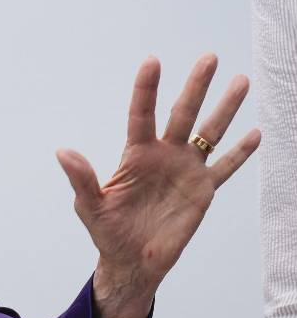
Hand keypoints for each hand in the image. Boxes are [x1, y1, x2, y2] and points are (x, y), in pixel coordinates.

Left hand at [57, 54, 259, 317]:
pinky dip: (240, 153)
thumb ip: (82, 179)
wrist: (132, 261)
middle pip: (182, 114)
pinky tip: (255, 133)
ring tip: (240, 80)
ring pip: (210, 133)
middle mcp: (163, 155)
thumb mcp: (91, 206)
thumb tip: (62, 151)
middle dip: (196, 86)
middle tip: (209, 57)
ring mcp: (185, 170)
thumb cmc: (107, 231)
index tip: (153, 61)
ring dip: (225, 109)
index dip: (146, 88)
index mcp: (136, 155)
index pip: (141, 114)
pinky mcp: (203, 191)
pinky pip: (224, 168)